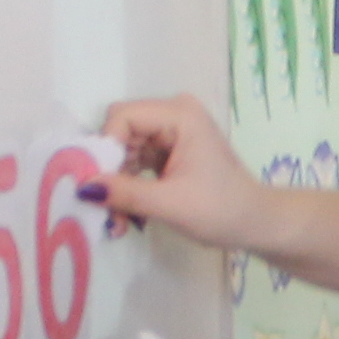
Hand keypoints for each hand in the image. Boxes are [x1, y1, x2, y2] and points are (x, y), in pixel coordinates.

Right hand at [97, 94, 282, 253]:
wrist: (255, 223)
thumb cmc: (221, 211)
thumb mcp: (169, 204)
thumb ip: (125, 192)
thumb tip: (82, 187)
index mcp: (180, 114)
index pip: (123, 117)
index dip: (106, 148)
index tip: (101, 184)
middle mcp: (174, 114)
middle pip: (121, 132)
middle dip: (111, 170)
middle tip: (107, 209)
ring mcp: (171, 133)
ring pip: (125, 150)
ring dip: (118, 184)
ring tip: (119, 220)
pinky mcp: (169, 151)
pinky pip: (136, 162)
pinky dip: (129, 186)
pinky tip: (129, 215)